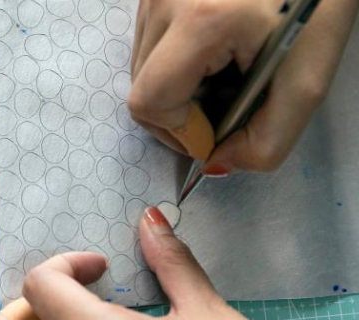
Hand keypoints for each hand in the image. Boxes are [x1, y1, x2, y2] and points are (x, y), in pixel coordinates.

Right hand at [128, 0, 358, 172]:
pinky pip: (149, 45)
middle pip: (142, 91)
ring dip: (177, 88)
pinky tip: (213, 50)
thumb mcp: (308, 79)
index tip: (220, 130)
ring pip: (142, 70)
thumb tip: (216, 164)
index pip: (150, 103)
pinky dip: (175, 62)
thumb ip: (268, 139)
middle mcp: (164, 2)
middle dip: (181, 115)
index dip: (183, 132)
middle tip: (226, 104)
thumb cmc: (317, 4)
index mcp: (200, 21)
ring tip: (224, 71)